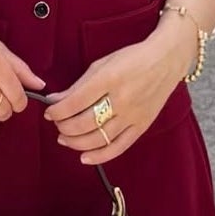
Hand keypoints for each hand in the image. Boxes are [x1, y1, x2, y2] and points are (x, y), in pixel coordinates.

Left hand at [41, 36, 186, 164]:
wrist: (165, 61)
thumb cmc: (132, 58)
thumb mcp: (102, 63)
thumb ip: (79, 84)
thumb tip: (56, 100)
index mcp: (110, 78)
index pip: (76, 101)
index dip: (58, 110)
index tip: (49, 112)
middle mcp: (122, 99)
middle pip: (85, 123)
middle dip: (64, 126)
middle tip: (57, 123)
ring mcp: (133, 115)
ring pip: (99, 138)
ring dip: (76, 142)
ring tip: (64, 138)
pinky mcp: (142, 126)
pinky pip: (119, 147)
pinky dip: (100, 156)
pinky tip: (84, 157)